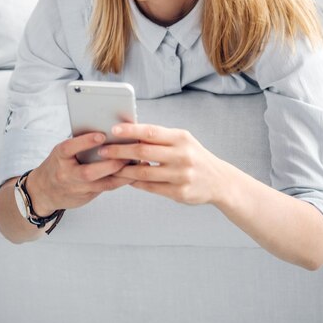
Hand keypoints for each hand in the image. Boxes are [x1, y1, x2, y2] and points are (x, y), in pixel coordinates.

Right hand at [27, 132, 134, 214]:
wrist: (43, 192)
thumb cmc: (58, 165)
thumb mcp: (62, 152)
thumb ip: (79, 144)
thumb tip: (106, 131)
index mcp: (59, 157)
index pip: (70, 148)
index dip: (85, 142)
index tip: (101, 135)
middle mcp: (66, 174)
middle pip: (89, 172)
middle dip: (110, 164)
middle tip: (127, 154)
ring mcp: (76, 188)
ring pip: (101, 184)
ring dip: (121, 174)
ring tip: (136, 164)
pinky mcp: (85, 197)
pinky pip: (105, 189)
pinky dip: (120, 181)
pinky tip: (132, 173)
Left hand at [100, 124, 224, 205]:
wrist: (219, 181)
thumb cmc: (194, 156)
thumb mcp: (183, 141)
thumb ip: (160, 138)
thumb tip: (129, 134)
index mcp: (181, 138)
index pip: (151, 132)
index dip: (131, 130)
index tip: (114, 130)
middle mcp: (182, 156)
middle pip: (143, 152)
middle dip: (119, 151)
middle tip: (103, 150)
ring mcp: (181, 176)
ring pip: (144, 173)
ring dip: (123, 170)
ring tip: (110, 166)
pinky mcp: (179, 193)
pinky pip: (151, 187)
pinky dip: (136, 183)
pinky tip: (127, 179)